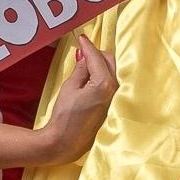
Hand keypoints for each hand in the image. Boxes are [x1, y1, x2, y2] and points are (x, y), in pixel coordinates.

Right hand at [42, 35, 117, 161]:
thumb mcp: (70, 87)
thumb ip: (81, 69)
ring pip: (112, 72)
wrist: (66, 142)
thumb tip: (84, 54)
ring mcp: (115, 99)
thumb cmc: (65, 116)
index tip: (81, 37)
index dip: (88, 46)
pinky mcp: (112, 106)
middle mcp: (114, 90)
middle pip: (110, 61)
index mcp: (104, 84)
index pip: (97, 57)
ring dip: (101, 64)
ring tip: (85, 62)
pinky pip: (110, 83)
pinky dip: (102, 75)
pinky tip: (90, 75)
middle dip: (97, 53)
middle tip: (83, 50)